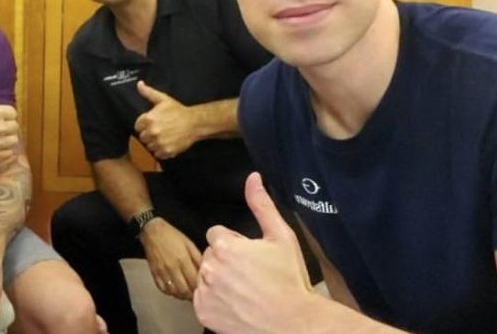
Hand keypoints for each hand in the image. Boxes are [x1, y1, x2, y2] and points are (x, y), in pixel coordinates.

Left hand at [134, 81, 196, 158]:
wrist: (194, 123)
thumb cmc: (178, 111)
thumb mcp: (163, 100)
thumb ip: (149, 93)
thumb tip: (139, 84)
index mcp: (149, 119)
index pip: (137, 126)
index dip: (144, 125)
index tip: (152, 123)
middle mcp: (152, 132)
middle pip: (142, 137)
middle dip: (149, 134)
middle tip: (160, 130)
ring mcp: (159, 142)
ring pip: (149, 147)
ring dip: (154, 143)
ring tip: (164, 136)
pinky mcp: (166, 151)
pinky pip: (157, 154)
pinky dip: (161, 151)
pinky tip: (168, 143)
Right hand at [139, 217, 201, 300]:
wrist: (152, 232)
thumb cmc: (173, 236)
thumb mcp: (189, 244)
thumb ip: (197, 258)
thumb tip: (205, 271)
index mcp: (183, 259)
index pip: (193, 281)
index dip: (200, 289)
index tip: (204, 290)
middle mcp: (172, 268)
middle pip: (183, 290)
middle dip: (191, 295)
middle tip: (196, 294)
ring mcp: (162, 272)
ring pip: (173, 292)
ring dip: (181, 295)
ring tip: (187, 294)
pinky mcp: (154, 274)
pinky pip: (162, 288)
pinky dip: (170, 293)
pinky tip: (175, 291)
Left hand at [194, 172, 313, 332]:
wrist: (293, 324)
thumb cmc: (289, 280)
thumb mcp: (281, 237)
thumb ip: (262, 205)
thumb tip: (252, 178)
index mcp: (224, 246)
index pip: (217, 235)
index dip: (235, 244)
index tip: (250, 257)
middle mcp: (208, 268)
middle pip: (210, 256)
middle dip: (225, 261)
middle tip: (250, 276)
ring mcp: (204, 292)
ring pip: (206, 278)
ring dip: (219, 281)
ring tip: (245, 292)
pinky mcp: (203, 313)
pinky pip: (203, 300)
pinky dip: (215, 302)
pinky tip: (237, 305)